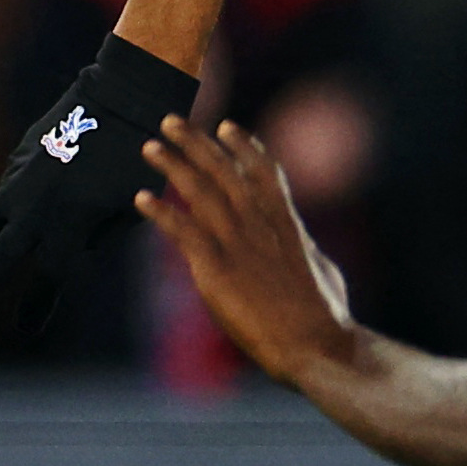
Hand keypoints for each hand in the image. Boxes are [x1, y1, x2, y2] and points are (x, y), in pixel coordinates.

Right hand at [0, 37, 201, 334]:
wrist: (122, 99)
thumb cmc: (139, 159)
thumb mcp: (128, 209)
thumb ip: (94, 238)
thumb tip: (69, 259)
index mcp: (69, 223)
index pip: (46, 279)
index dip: (35, 308)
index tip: (27, 330)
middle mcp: (36, 205)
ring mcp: (21, 181)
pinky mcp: (17, 160)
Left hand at [139, 117, 355, 381]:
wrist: (314, 344)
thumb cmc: (325, 317)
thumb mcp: (320, 268)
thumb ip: (302, 246)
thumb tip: (300, 240)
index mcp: (288, 223)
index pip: (264, 172)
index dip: (245, 147)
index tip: (228, 127)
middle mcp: (260, 224)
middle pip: (224, 171)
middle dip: (197, 143)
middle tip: (172, 121)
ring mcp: (237, 243)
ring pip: (199, 191)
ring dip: (173, 165)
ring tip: (151, 146)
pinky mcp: (216, 267)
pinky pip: (182, 230)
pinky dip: (161, 212)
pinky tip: (141, 198)